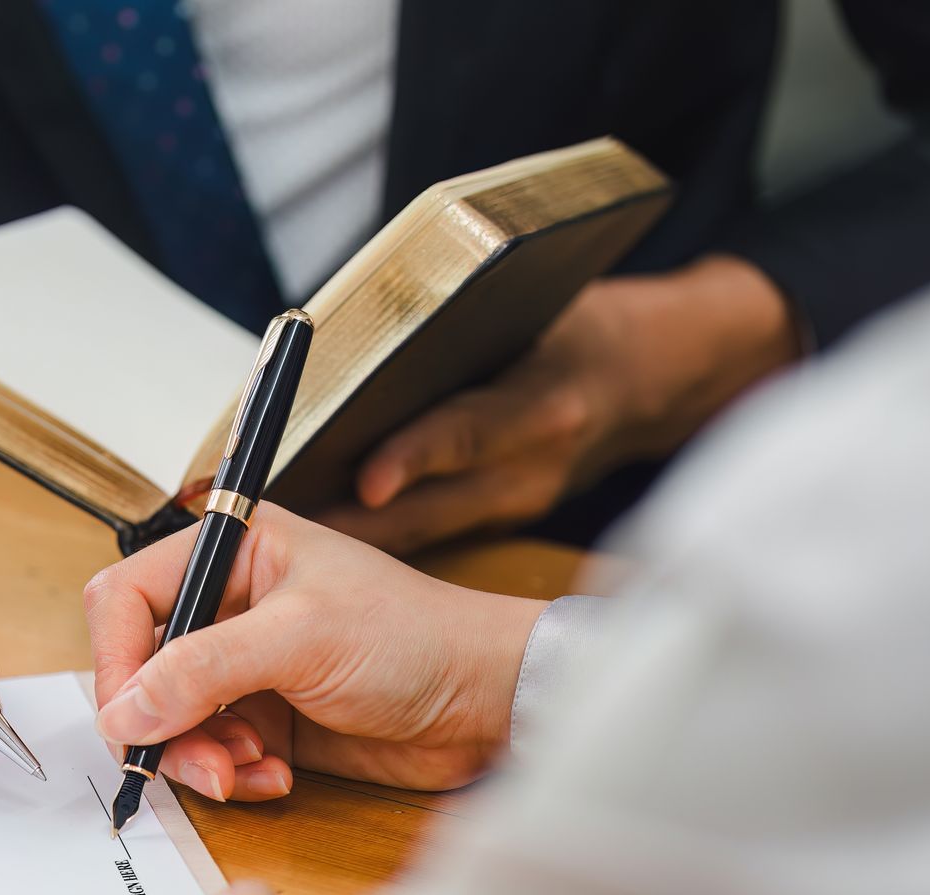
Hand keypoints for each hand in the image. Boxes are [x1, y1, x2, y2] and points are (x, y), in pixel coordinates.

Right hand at [85, 503, 543, 794]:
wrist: (489, 704)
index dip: (116, 659)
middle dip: (161, 722)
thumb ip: (202, 669)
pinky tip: (275, 776)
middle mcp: (229, 605)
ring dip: (198, 756)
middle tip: (196, 759)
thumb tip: (123, 709)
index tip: (127, 715)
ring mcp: (245, 665)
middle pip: (140, 667)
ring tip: (244, 770)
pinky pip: (211, 754)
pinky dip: (231, 774)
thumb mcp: (301, 639)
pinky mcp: (265, 718)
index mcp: (233, 552)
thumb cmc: (418, 638)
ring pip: (170, 720)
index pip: (126, 597)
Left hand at [323, 254, 800, 554]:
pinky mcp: (506, 520)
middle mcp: (532, 466)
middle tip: (277, 539)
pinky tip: (316, 540)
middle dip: (349, 525)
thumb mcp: (530, 309)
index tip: (363, 480)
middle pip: (429, 507)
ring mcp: (519, 502)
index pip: (468, 430)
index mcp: (544, 403)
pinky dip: (376, 535)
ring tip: (274, 550)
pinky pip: (430, 535)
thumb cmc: (577, 327)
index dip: (412, 458)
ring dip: (350, 540)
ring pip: (421, 532)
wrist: (655, 374)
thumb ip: (452, 333)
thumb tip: (348, 342)